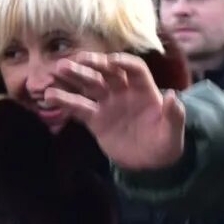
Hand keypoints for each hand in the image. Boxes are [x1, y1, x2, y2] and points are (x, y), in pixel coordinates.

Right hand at [44, 54, 186, 170]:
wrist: (150, 163)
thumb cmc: (165, 144)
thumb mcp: (173, 134)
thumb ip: (174, 116)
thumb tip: (172, 97)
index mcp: (144, 91)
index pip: (134, 69)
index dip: (123, 62)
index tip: (110, 61)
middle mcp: (123, 92)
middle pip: (107, 72)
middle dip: (93, 64)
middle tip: (75, 60)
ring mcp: (108, 104)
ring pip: (90, 85)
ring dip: (74, 76)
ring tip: (57, 71)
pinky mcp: (96, 119)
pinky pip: (79, 107)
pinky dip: (65, 101)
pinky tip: (50, 96)